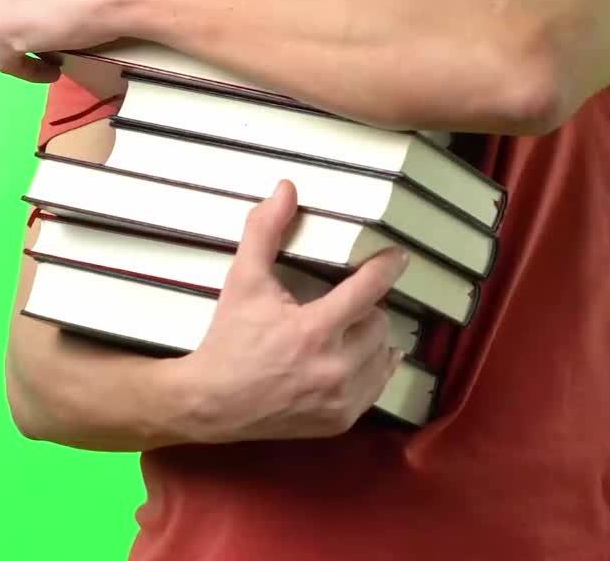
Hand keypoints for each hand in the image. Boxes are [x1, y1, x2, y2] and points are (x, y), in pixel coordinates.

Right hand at [168, 180, 408, 443]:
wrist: (211, 404)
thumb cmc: (229, 338)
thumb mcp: (243, 279)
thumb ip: (265, 230)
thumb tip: (286, 187)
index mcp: (314, 330)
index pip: (368, 290)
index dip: (387, 267)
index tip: (399, 255)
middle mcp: (334, 368)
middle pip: (379, 322)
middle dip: (367, 307)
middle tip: (348, 300)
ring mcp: (339, 400)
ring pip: (383, 355)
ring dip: (372, 337)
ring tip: (351, 326)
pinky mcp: (339, 422)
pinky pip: (376, 387)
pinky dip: (371, 368)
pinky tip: (357, 356)